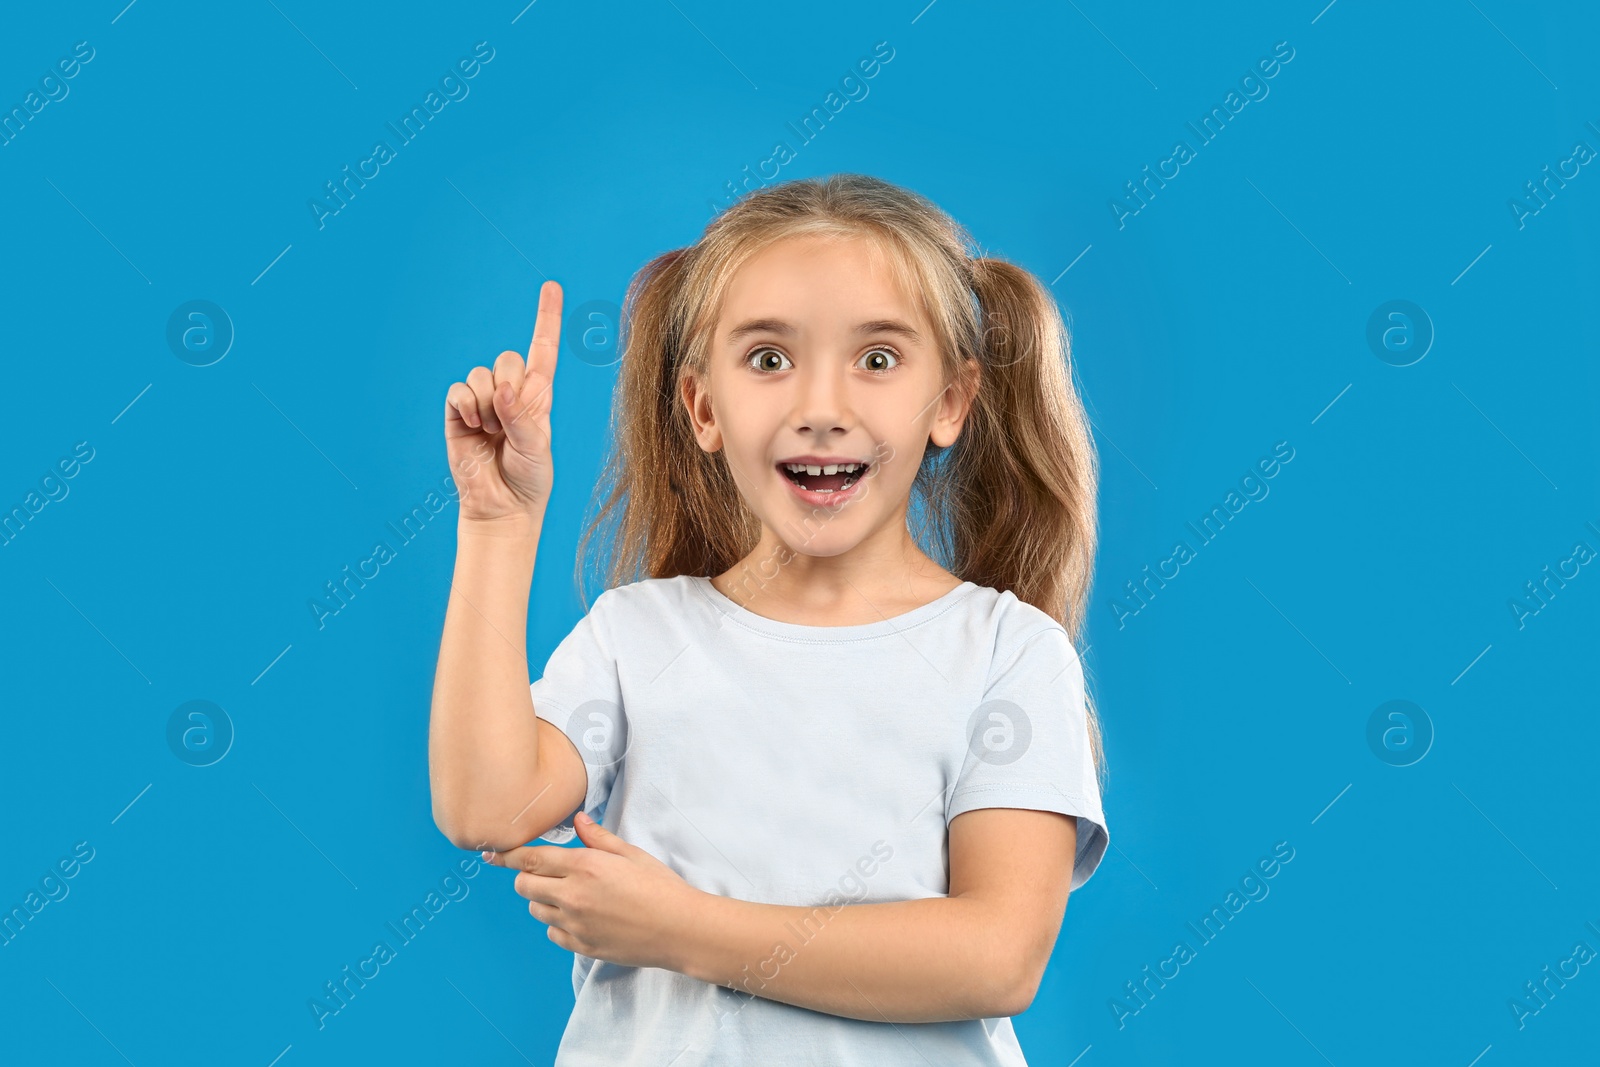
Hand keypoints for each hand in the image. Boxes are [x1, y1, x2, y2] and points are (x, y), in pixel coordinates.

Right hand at [444, 280, 562, 523]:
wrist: (501, 506)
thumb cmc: (528, 479)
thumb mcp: (536, 448)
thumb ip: (522, 417)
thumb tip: (503, 390)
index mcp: (538, 397)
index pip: (544, 350)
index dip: (546, 318)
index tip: (551, 286)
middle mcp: (511, 393)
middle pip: (508, 359)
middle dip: (509, 387)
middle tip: (509, 422)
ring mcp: (483, 401)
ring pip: (481, 373)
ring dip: (488, 403)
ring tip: (492, 432)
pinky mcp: (459, 413)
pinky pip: (458, 390)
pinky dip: (467, 406)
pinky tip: (474, 427)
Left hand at [482, 812, 702, 971]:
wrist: (680, 929)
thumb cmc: (661, 887)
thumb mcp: (631, 854)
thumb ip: (598, 838)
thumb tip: (578, 821)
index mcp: (585, 866)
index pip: (530, 859)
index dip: (507, 855)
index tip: (494, 854)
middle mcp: (573, 895)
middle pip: (523, 886)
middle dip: (526, 877)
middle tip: (544, 873)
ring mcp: (576, 925)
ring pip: (535, 910)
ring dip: (542, 900)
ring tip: (568, 895)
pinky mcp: (582, 947)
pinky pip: (552, 933)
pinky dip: (558, 923)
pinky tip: (580, 917)